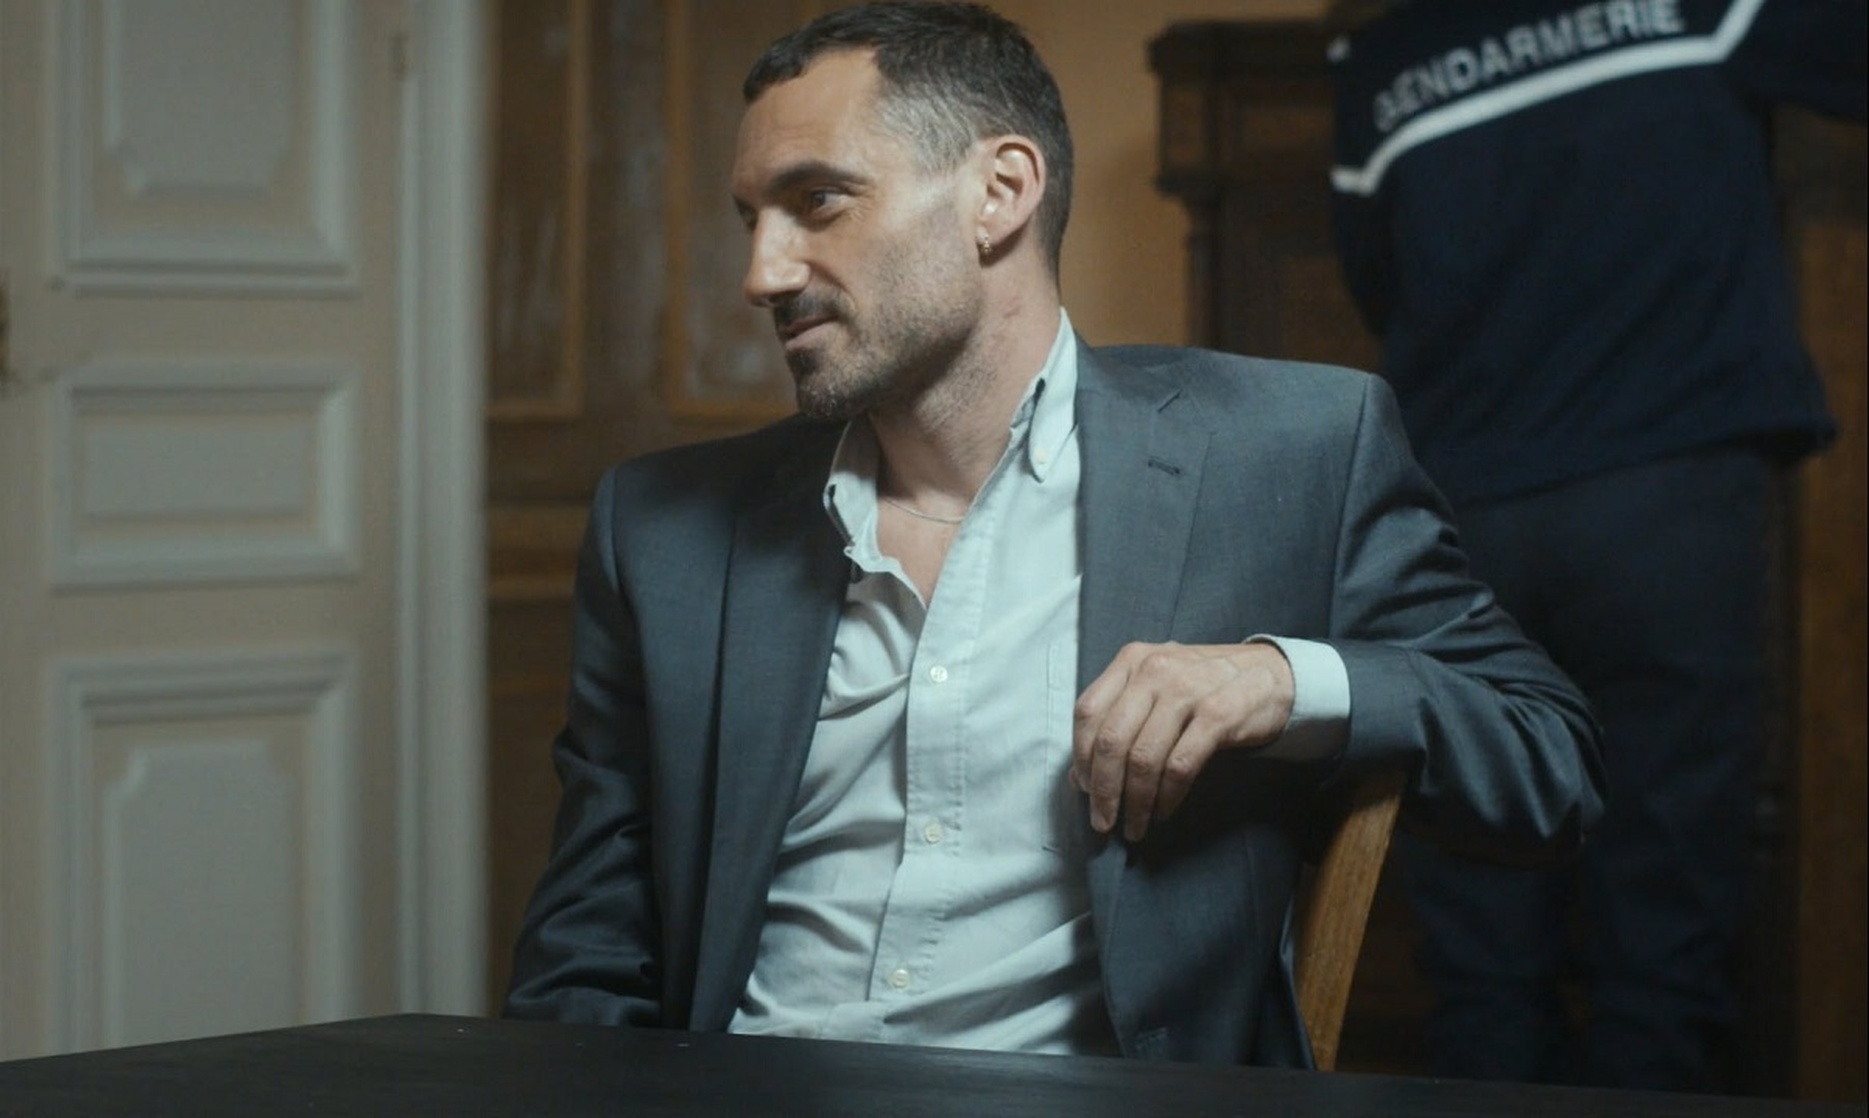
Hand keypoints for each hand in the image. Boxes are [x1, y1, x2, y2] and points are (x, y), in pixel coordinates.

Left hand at [1070, 641, 1294, 841]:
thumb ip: (1119, 720)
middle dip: (1104, 790)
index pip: (1087, 712)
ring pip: (1143, 758)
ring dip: (1136, 802)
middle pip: (1111, 740)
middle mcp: (1154, 671)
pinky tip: (1164, 811)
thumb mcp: (1157, 688)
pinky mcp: (1218, 716)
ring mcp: (1186, 691)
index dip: (1080, 758)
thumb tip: (1079, 778)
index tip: (1085, 791)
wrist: (1273, 675)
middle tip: (1104, 821)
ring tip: (1136, 825)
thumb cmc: (1206, 685)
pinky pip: (1179, 767)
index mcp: (1132, 660)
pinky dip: (1167, 797)